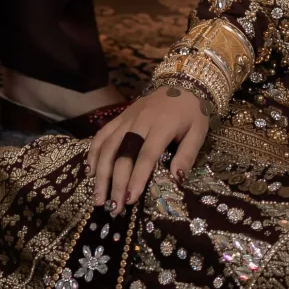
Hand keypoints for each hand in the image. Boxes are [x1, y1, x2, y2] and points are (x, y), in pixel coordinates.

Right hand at [85, 86, 209, 212]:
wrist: (183, 81)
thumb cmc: (192, 111)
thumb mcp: (198, 132)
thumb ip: (187, 155)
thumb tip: (176, 180)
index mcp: (162, 126)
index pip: (146, 156)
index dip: (137, 178)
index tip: (130, 200)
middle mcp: (140, 121)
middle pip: (123, 154)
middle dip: (116, 183)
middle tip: (113, 208)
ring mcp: (127, 117)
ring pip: (108, 146)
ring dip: (101, 173)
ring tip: (98, 197)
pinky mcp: (121, 116)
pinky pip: (103, 133)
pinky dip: (93, 152)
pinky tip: (89, 171)